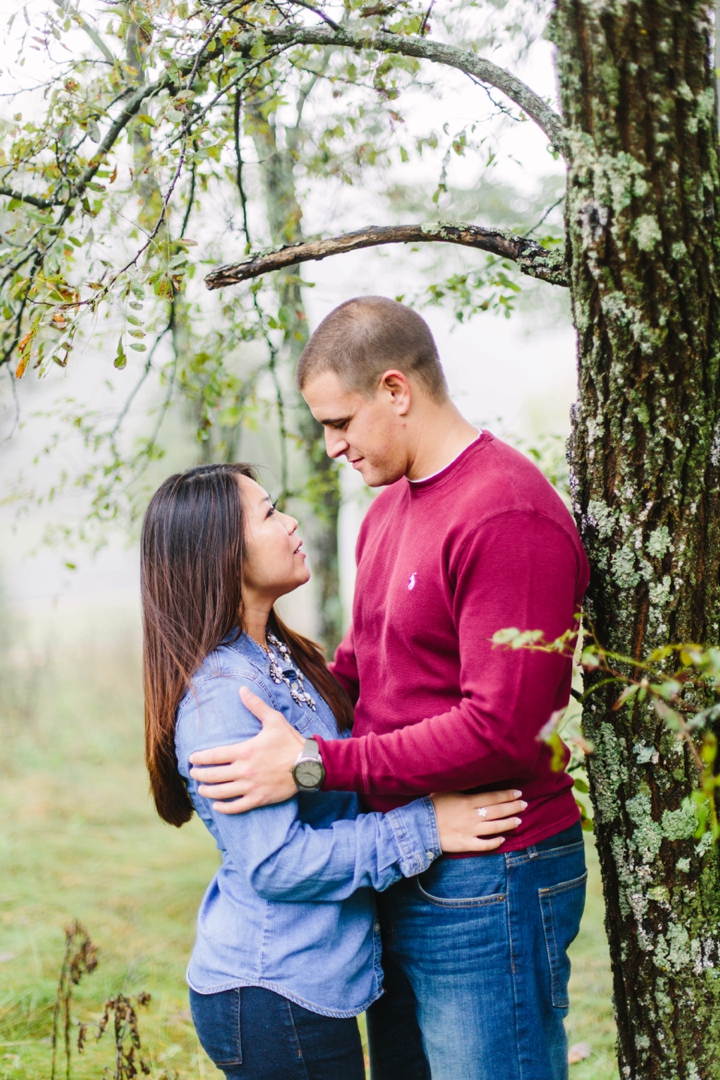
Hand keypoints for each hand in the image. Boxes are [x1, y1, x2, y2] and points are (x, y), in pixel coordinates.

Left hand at [189, 686, 304, 812]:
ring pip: (221, 793)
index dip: (199, 758)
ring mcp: (251, 787)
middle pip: (213, 776)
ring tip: (201, 790)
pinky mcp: (259, 799)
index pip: (214, 756)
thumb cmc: (291, 742)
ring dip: (207, 792)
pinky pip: (237, 807)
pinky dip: (225, 808)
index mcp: (245, 751)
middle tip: (192, 774)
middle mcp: (244, 770)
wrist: (310, 765)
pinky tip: (218, 806)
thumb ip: (255, 705)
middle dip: (199, 775)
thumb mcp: (274, 720)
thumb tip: (242, 689)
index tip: (192, 758)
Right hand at [431, 789, 526, 852]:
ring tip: (518, 821)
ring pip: (495, 827)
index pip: (493, 797)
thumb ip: (463, 787)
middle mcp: (472, 816)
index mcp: (468, 801)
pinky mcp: (466, 844)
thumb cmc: (432, 805)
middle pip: (498, 811)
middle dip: (513, 808)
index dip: (507, 795)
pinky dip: (494, 843)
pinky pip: (484, 845)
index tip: (519, 793)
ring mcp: (470, 831)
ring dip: (508, 824)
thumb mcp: (447, 790)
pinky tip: (502, 840)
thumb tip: (476, 780)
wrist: (420, 826)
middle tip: (524, 805)